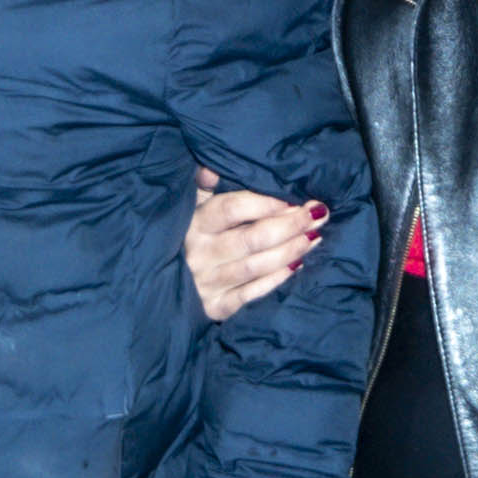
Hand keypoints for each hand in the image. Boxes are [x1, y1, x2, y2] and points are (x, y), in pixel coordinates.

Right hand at [184, 165, 324, 321]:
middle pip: (252, 238)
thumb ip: (201, 184)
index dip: (266, 203)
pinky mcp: (214, 307)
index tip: (293, 199)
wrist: (161, 287)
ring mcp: (207, 282)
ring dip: (290, 251)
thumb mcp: (189, 205)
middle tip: (316, 215)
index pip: (233, 209)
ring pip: (256, 266)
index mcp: (195, 223)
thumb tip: (210, 170)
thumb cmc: (186, 235)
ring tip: (314, 237)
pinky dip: (276, 280)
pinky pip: (250, 294)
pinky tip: (297, 266)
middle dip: (289, 225)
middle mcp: (200, 253)